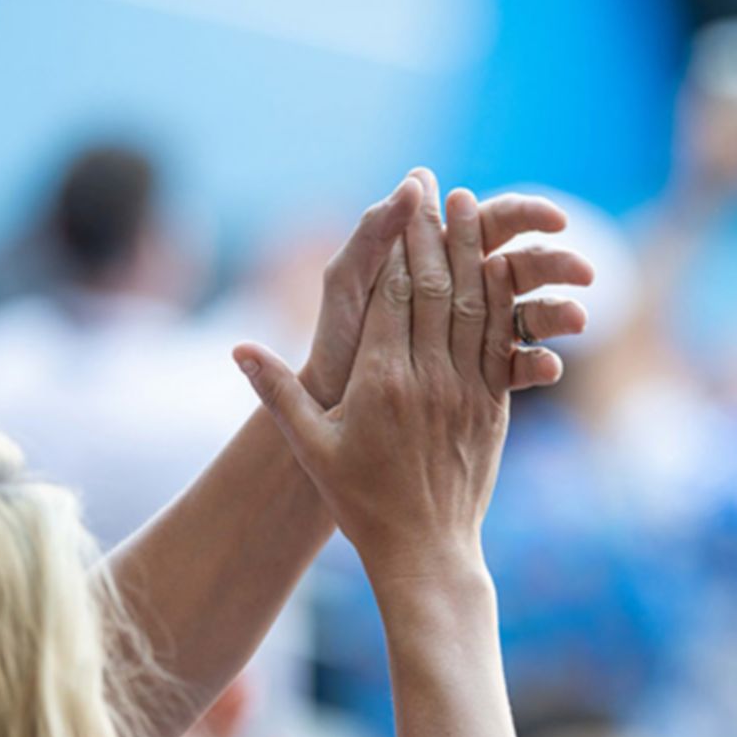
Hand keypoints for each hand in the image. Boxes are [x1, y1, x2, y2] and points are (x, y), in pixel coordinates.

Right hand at [242, 171, 588, 578]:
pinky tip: (498, 265)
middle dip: (434, 231)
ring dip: (472, 251)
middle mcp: (428, 380)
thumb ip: (277, 392)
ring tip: (469, 206)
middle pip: (435, 287)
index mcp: (381, 383)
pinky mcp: (492, 406)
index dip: (397, 243)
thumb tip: (236, 347)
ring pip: (473, 305)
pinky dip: (499, 297)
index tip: (398, 200)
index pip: (392, 296)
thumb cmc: (360, 502)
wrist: (424, 551)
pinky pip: (499, 339)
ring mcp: (466, 391)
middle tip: (434, 185)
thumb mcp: (309, 448)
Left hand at [297, 174, 590, 407]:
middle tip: (586, 270)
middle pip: (521, 268)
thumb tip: (414, 182)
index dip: (526, 218)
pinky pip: (516, 370)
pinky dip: (535, 368)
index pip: (490, 224)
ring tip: (579, 320)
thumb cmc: (334, 343)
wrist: (327, 411)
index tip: (557, 217)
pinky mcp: (480, 379)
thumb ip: (376, 233)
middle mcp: (463, 292)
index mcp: (438, 258)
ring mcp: (475, 336)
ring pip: (528, 317)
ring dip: (556, 316)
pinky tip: (550, 370)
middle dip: (556, 266)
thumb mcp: (347, 283)